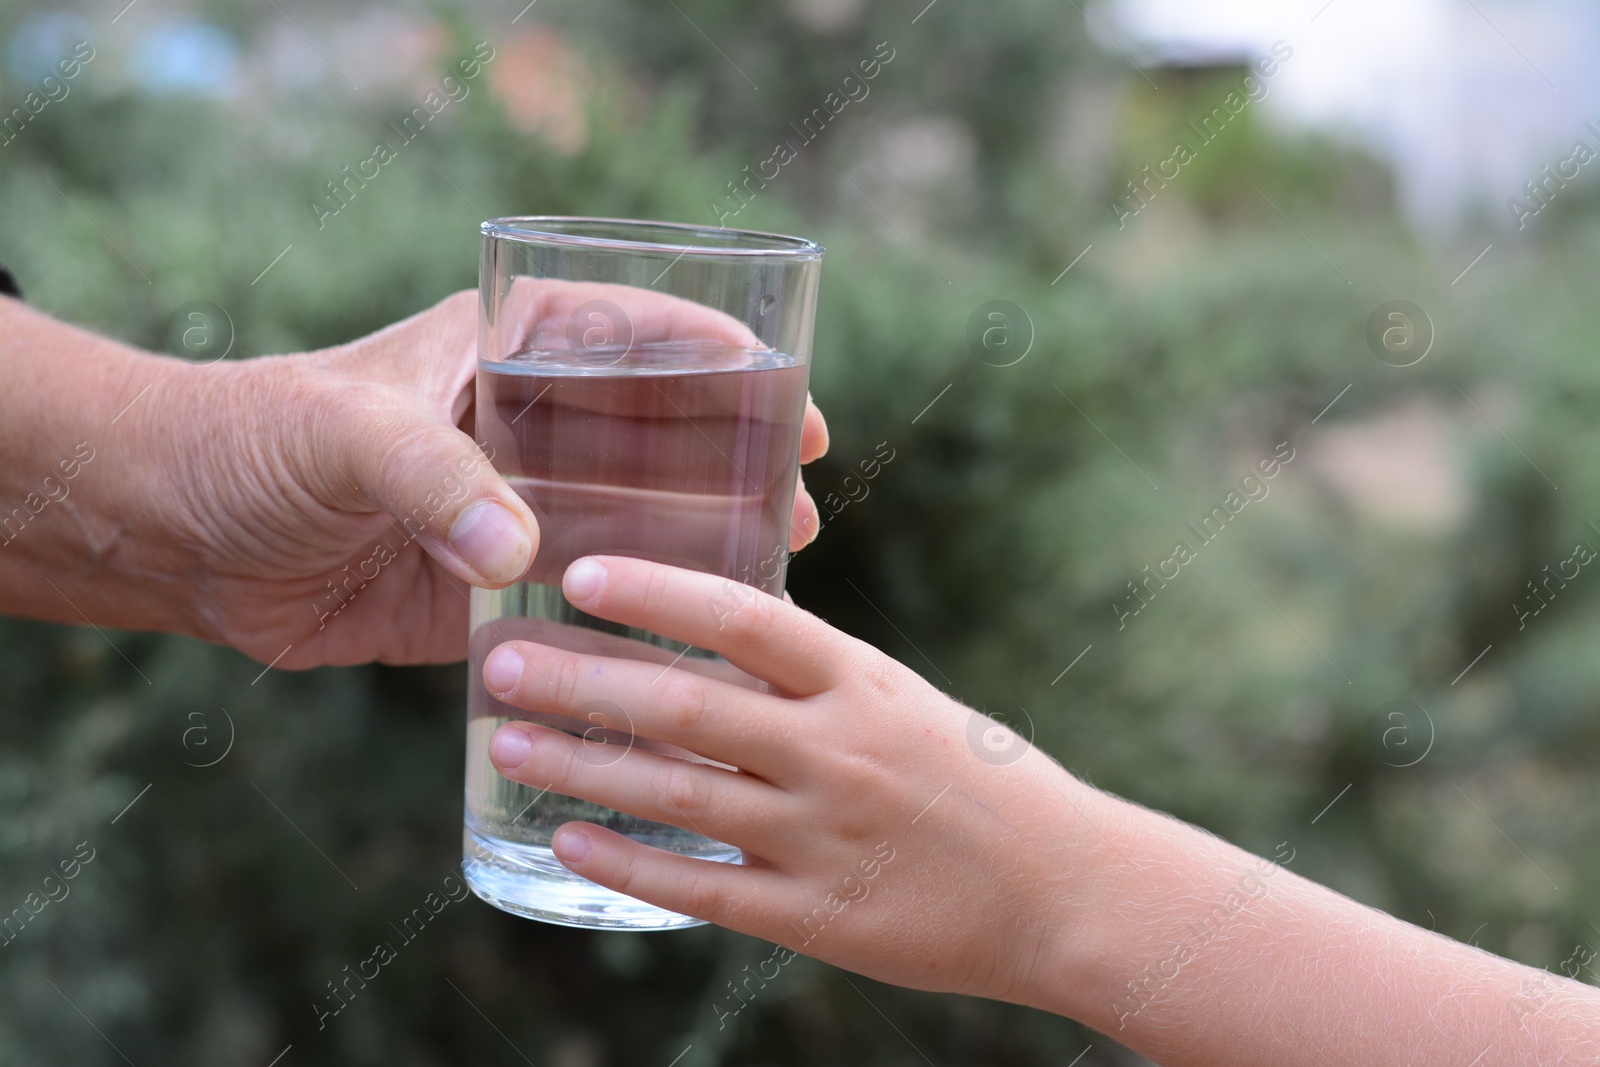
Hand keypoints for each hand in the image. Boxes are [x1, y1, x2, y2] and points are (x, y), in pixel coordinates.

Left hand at [166, 286, 827, 667]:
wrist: (179, 535)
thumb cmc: (256, 442)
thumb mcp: (347, 434)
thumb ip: (432, 480)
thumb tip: (516, 555)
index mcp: (504, 354)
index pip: (635, 339)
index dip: (721, 364)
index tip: (789, 397)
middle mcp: (524, 431)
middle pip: (657, 436)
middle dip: (734, 462)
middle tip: (802, 501)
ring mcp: (514, 512)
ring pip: (633, 522)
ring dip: (701, 544)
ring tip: (775, 571)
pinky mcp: (489, 590)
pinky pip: (579, 600)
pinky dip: (631, 618)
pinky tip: (688, 644)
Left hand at [480, 556, 1112, 1005]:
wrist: (1066, 888)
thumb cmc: (980, 779)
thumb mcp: (904, 700)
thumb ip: (813, 673)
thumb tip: (713, 629)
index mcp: (862, 683)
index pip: (746, 619)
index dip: (658, 594)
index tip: (580, 574)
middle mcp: (837, 750)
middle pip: (687, 706)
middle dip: (583, 681)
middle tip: (499, 662)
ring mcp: (822, 835)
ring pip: (677, 794)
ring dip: (582, 766)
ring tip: (506, 743)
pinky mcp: (814, 914)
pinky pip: (701, 886)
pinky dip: (628, 861)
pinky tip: (568, 838)